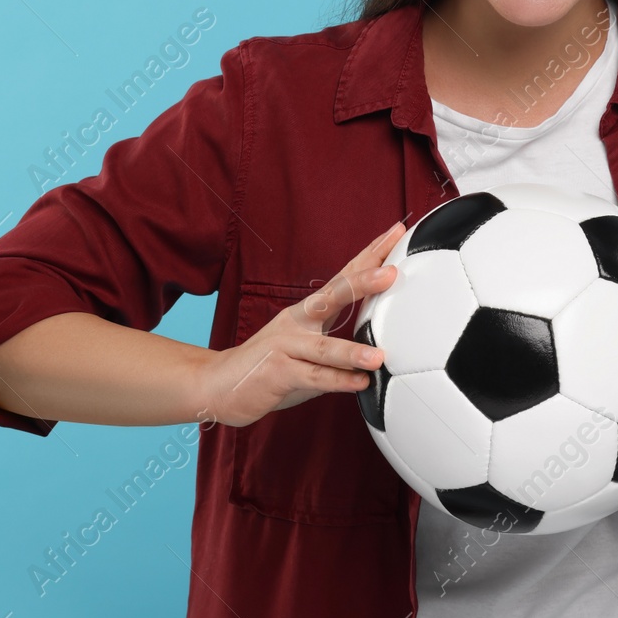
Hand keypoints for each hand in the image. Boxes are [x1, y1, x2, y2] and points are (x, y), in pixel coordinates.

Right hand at [193, 221, 407, 428]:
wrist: (221, 383)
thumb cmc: (274, 363)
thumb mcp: (308, 344)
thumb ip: (341, 341)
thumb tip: (384, 339)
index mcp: (309, 311)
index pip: (345, 276)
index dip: (370, 255)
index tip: (395, 233)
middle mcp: (297, 322)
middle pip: (332, 296)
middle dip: (363, 281)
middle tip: (391, 273)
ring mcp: (285, 346)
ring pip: (323, 347)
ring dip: (351, 351)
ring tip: (378, 356)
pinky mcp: (277, 374)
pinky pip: (312, 378)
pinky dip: (337, 381)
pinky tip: (359, 383)